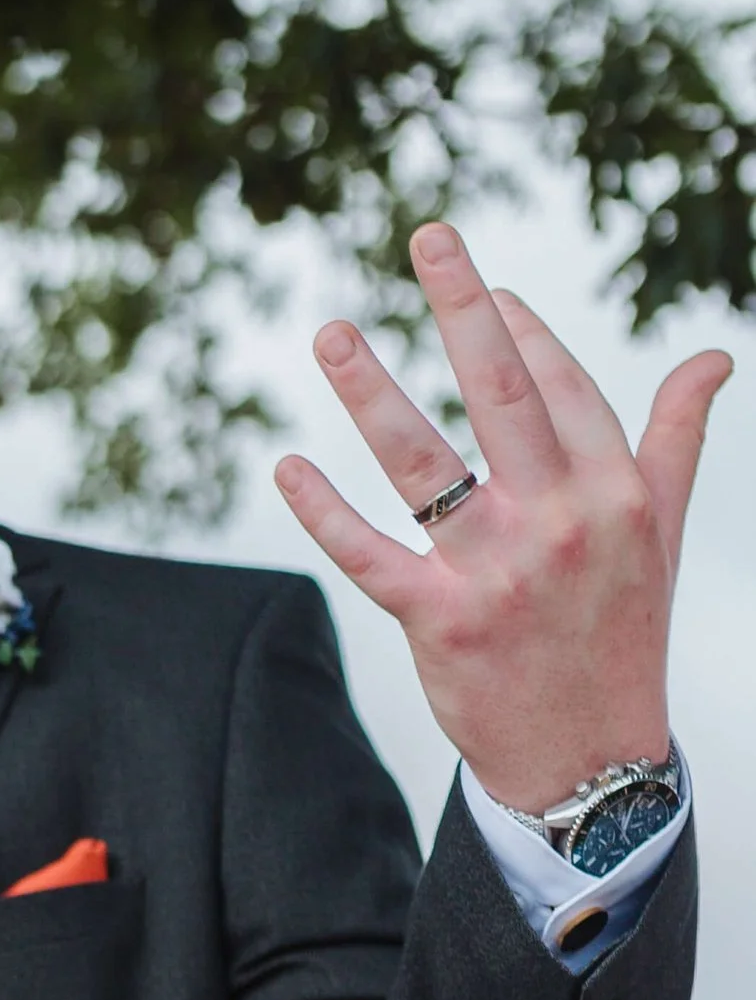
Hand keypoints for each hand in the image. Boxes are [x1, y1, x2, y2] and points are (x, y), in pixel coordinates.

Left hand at [273, 223, 728, 812]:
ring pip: (424, 464)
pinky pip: (369, 555)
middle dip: (465, 310)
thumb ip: (676, 440)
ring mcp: (497, 572)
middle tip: (427, 237)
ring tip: (331, 332)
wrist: (588, 763)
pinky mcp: (440, 623)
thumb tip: (714, 357)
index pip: (564, 386)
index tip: (484, 283)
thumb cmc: (620, 632)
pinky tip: (287, 465)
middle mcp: (560, 522)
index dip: (522, 330)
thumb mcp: (661, 534)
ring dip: (373, 392)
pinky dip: (323, 511)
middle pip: (504, 394)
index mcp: (616, 494)